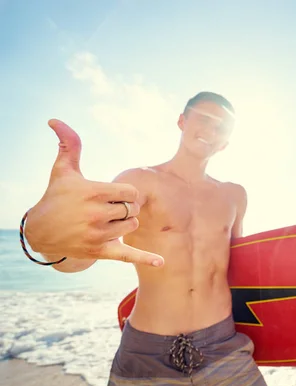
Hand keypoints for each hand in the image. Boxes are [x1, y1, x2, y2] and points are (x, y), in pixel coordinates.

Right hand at [24, 119, 163, 266]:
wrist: (41, 232)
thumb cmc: (57, 197)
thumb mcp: (63, 170)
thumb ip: (69, 145)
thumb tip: (56, 120)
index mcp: (93, 193)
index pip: (131, 192)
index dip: (126, 193)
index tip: (113, 195)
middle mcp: (96, 215)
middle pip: (133, 209)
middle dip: (125, 208)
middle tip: (107, 209)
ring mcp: (98, 235)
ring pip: (132, 226)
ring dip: (125, 224)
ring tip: (106, 222)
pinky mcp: (100, 252)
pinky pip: (128, 256)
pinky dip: (145, 259)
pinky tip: (161, 262)